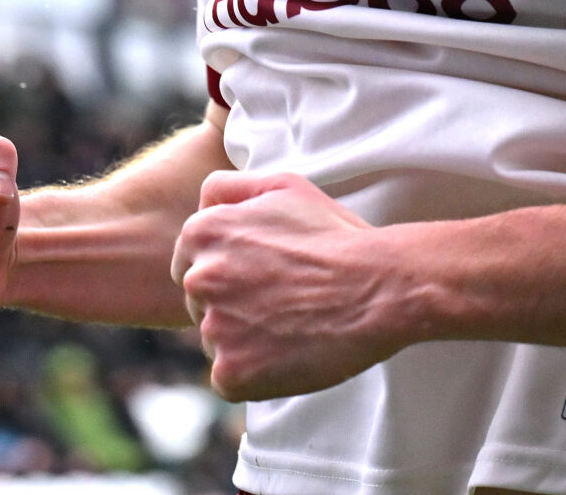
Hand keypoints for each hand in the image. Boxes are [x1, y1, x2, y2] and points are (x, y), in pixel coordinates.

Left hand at [170, 171, 403, 401]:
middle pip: (199, 301)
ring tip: (289, 328)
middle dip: (231, 304)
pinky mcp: (231, 372)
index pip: (190, 260)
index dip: (227, 270)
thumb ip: (232, 187)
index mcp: (202, 232)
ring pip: (215, 340)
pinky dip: (255, 375)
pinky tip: (288, 355)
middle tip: (279, 303)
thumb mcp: (284, 186)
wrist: (374, 287)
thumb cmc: (335, 236)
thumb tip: (205, 201)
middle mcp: (197, 278)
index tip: (260, 276)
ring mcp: (212, 328)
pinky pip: (229, 379)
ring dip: (244, 339)